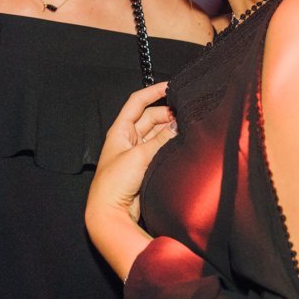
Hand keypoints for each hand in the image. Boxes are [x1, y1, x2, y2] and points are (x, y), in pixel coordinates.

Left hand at [90, 82, 175, 220]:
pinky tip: (182, 143)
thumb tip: (178, 125)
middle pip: (151, 118)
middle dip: (168, 114)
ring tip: (187, 128)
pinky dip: (171, 144)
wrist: (111, 212)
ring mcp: (138, 153)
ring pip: (158, 134)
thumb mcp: (139, 156)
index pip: (137, 102)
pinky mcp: (147, 166)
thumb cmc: (114, 183)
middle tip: (185, 115)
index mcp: (120, 130)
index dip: (153, 92)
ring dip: (171, 130)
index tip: (171, 86)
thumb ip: (161, 139)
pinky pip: (161, 149)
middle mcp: (129, 139)